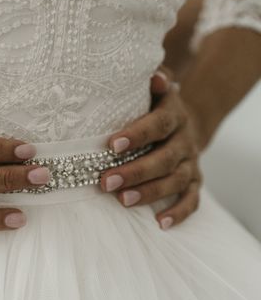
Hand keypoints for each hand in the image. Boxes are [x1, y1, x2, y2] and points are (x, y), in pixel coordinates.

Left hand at [101, 70, 202, 228]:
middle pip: (163, 158)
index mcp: (173, 114)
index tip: (111, 145)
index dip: (137, 135)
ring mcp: (191, 161)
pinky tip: (160, 223)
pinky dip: (179, 212)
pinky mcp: (195, 180)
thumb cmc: (150, 106)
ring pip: (176, 180)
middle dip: (134, 171)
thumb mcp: (148, 91)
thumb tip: (151, 77)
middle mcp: (184, 139)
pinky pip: (192, 199)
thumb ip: (145, 82)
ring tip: (123, 201)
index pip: (158, 124)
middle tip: (105, 182)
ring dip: (150, 192)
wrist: (183, 121)